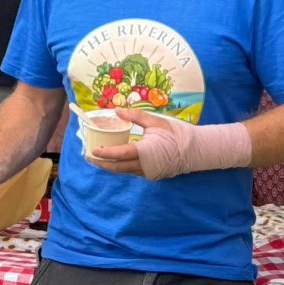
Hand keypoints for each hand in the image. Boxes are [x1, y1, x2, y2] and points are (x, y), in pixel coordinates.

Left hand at [89, 109, 250, 179]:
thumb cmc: (177, 133)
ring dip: (110, 165)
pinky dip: (121, 166)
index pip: (119, 154)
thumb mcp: (156, 121)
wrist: (196, 150)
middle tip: (88, 157)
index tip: (92, 151)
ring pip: (123, 171)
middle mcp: (144, 166)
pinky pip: (131, 171)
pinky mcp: (151, 174)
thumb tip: (117, 110)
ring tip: (98, 158)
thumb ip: (135, 116)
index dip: (104, 153)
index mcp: (145, 152)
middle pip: (117, 167)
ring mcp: (147, 172)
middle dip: (101, 163)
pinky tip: (115, 159)